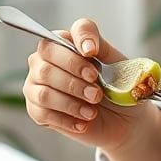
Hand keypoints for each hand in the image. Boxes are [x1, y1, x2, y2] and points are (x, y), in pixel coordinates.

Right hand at [23, 18, 155, 150]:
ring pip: (44, 94)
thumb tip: (86, 48)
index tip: (92, 56)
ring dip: (71, 104)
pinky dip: (67, 120)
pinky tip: (83, 122)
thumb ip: (100, 47)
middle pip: (45, 68)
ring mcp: (36, 86)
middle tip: (97, 94)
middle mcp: (44, 61)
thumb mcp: (116, 63)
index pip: (56, 38)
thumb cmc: (117, 87)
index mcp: (63, 44)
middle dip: (74, 83)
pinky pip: (43, 115)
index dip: (72, 49)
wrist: (124, 118)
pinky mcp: (37, 110)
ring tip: (92, 111)